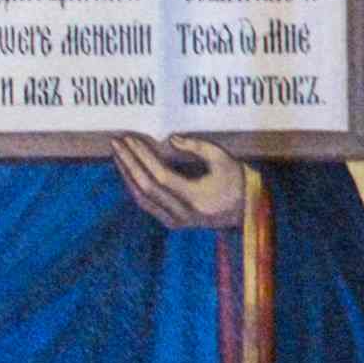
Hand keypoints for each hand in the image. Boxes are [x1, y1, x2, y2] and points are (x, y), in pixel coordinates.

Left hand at [112, 133, 253, 232]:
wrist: (247, 212)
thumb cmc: (236, 180)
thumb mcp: (223, 159)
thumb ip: (197, 146)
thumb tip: (169, 139)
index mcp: (196, 198)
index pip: (159, 177)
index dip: (142, 157)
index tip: (130, 140)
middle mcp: (183, 214)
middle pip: (145, 187)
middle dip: (128, 163)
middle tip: (116, 143)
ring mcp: (176, 222)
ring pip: (141, 198)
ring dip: (126, 174)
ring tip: (117, 153)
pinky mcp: (172, 223)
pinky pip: (146, 204)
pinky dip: (134, 186)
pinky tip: (127, 170)